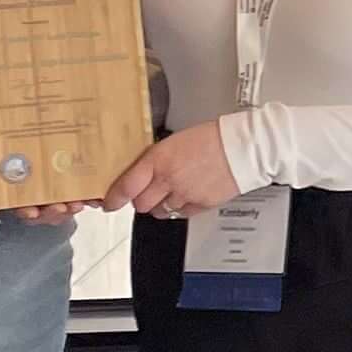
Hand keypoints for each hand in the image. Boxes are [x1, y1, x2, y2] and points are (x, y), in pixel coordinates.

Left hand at [105, 120, 244, 218]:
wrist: (243, 146)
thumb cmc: (213, 137)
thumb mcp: (174, 141)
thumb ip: (156, 159)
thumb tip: (142, 171)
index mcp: (159, 159)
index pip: (126, 186)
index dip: (113, 198)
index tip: (109, 203)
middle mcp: (169, 179)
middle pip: (140, 204)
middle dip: (141, 200)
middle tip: (145, 193)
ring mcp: (185, 194)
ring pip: (159, 211)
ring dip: (160, 205)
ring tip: (170, 193)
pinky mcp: (201, 205)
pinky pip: (181, 214)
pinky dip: (180, 208)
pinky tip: (187, 195)